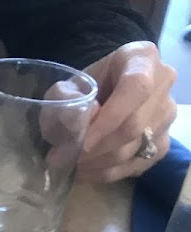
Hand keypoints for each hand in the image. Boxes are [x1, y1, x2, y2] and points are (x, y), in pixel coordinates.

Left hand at [79, 42, 176, 182]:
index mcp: (142, 58)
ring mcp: (167, 115)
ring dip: (97, 163)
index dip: (109, 119)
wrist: (101, 97)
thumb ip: (65, 99)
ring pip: (133, 149)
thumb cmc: (84, 89)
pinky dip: (106, 173)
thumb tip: (84, 120)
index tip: (82, 142)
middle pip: (134, 126)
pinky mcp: (162, 143)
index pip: (136, 88)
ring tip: (71, 164)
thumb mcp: (65, 88)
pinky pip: (135, 166)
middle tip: (65, 158)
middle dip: (96, 148)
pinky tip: (86, 170)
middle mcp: (164, 83)